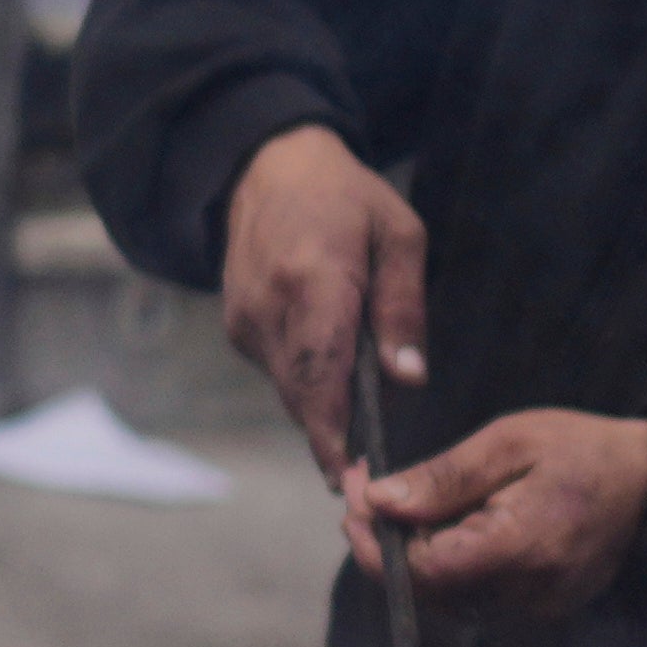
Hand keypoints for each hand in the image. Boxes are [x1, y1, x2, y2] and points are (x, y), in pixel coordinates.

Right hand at [215, 126, 427, 488]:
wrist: (268, 168)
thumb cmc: (346, 197)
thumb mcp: (399, 235)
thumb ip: (405, 308)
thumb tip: (409, 378)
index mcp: (313, 279)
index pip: (320, 372)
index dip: (333, 431)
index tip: (351, 477)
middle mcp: (269, 307)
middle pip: (303, 395)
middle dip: (335, 440)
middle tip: (371, 478)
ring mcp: (245, 320)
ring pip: (290, 390)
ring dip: (325, 410)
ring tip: (362, 423)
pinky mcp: (237, 328)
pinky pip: (279, 374)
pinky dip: (308, 383)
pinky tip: (334, 372)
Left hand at [353, 410, 646, 617]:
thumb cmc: (584, 451)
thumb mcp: (510, 443)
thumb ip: (444, 479)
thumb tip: (379, 502)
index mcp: (520, 547)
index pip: (423, 570)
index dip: (377, 540)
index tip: (355, 492)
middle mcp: (527, 592)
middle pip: (426, 592)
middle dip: (382, 544)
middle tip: (362, 491)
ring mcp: (535, 608)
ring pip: (444, 600)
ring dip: (408, 556)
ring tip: (390, 502)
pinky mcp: (539, 609)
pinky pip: (472, 599)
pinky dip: (441, 566)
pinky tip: (432, 525)